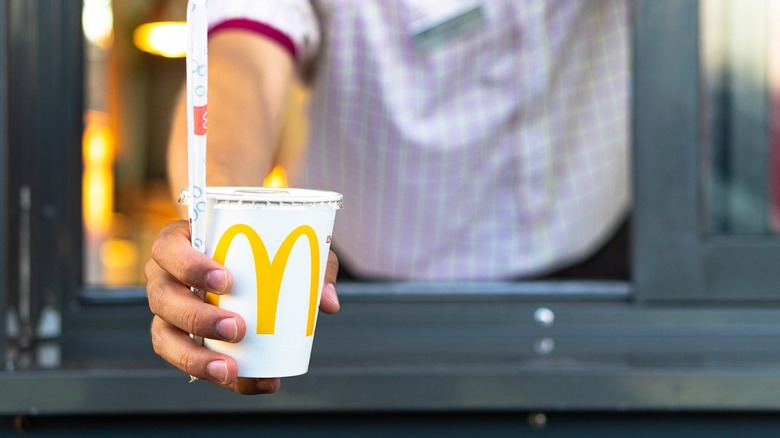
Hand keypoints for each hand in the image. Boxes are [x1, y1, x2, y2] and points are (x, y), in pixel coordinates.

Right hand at [145, 220, 340, 393]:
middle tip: (237, 328)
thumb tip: (327, 303)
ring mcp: (167, 311)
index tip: (226, 280)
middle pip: (163, 299)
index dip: (190, 266)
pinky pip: (187, 361)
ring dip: (195, 357)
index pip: (167, 249)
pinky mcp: (179, 339)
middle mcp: (164, 277)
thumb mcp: (290, 245)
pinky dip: (213, 373)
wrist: (250, 261)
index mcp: (178, 243)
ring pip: (165, 337)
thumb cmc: (263, 245)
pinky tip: (245, 381)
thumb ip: (313, 266)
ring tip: (231, 368)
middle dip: (197, 317)